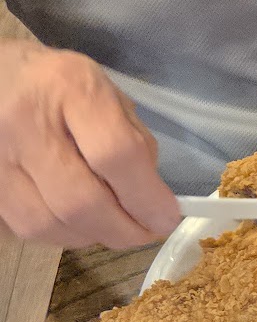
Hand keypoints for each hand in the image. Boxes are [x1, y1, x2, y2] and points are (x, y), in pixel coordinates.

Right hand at [0, 40, 178, 248]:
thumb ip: (134, 140)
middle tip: (145, 232)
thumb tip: (153, 200)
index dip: (146, 197)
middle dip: (123, 229)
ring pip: (48, 223)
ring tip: (112, 226)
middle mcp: (26, 122)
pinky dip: (61, 234)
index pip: (115, 155)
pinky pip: (24, 226)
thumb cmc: (58, 85)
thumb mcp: (106, 93)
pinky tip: (78, 221)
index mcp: (70, 89)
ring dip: (91, 236)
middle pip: (79, 200)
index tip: (167, 218)